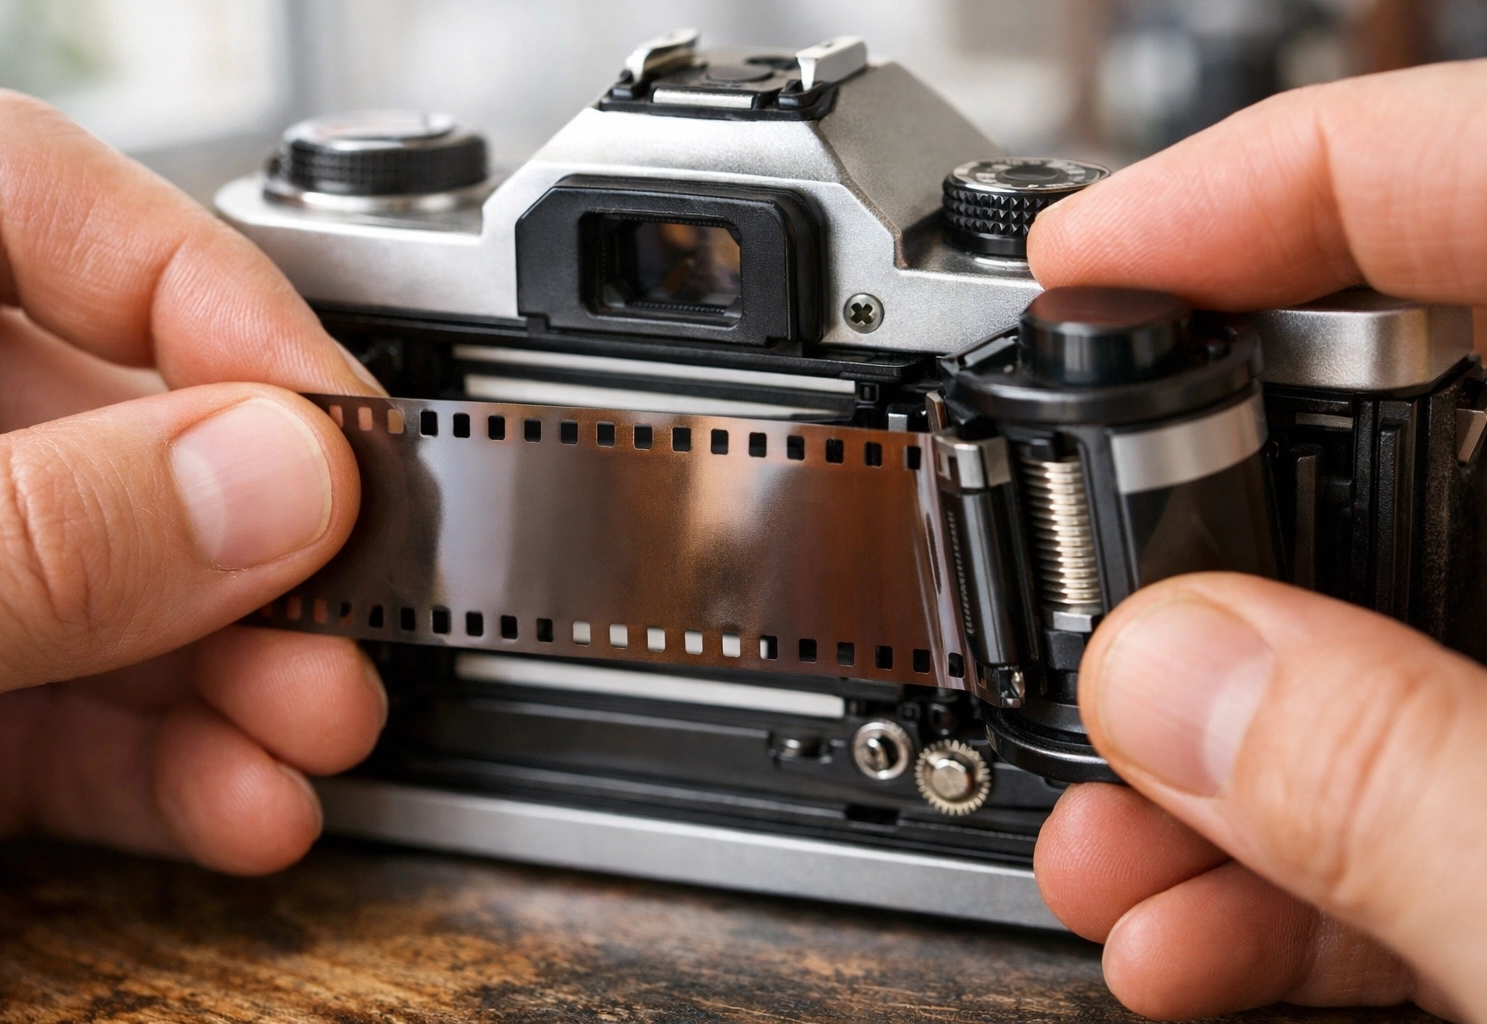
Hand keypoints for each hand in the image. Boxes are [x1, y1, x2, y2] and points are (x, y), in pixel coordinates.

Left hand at [0, 90, 386, 873]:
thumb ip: (35, 538)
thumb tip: (277, 481)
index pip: (21, 194)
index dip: (199, 289)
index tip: (327, 418)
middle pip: (104, 424)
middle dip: (252, 543)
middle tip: (352, 606)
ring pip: (105, 594)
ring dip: (239, 676)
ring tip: (321, 729)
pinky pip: (58, 720)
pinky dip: (161, 769)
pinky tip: (245, 803)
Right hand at [1026, 60, 1486, 1019]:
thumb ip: (1416, 791)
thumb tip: (1179, 678)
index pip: (1483, 172)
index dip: (1258, 189)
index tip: (1080, 265)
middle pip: (1399, 437)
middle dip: (1199, 569)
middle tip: (1080, 633)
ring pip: (1395, 637)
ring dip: (1219, 758)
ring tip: (1110, 853)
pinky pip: (1438, 779)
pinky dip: (1305, 862)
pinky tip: (1199, 931)